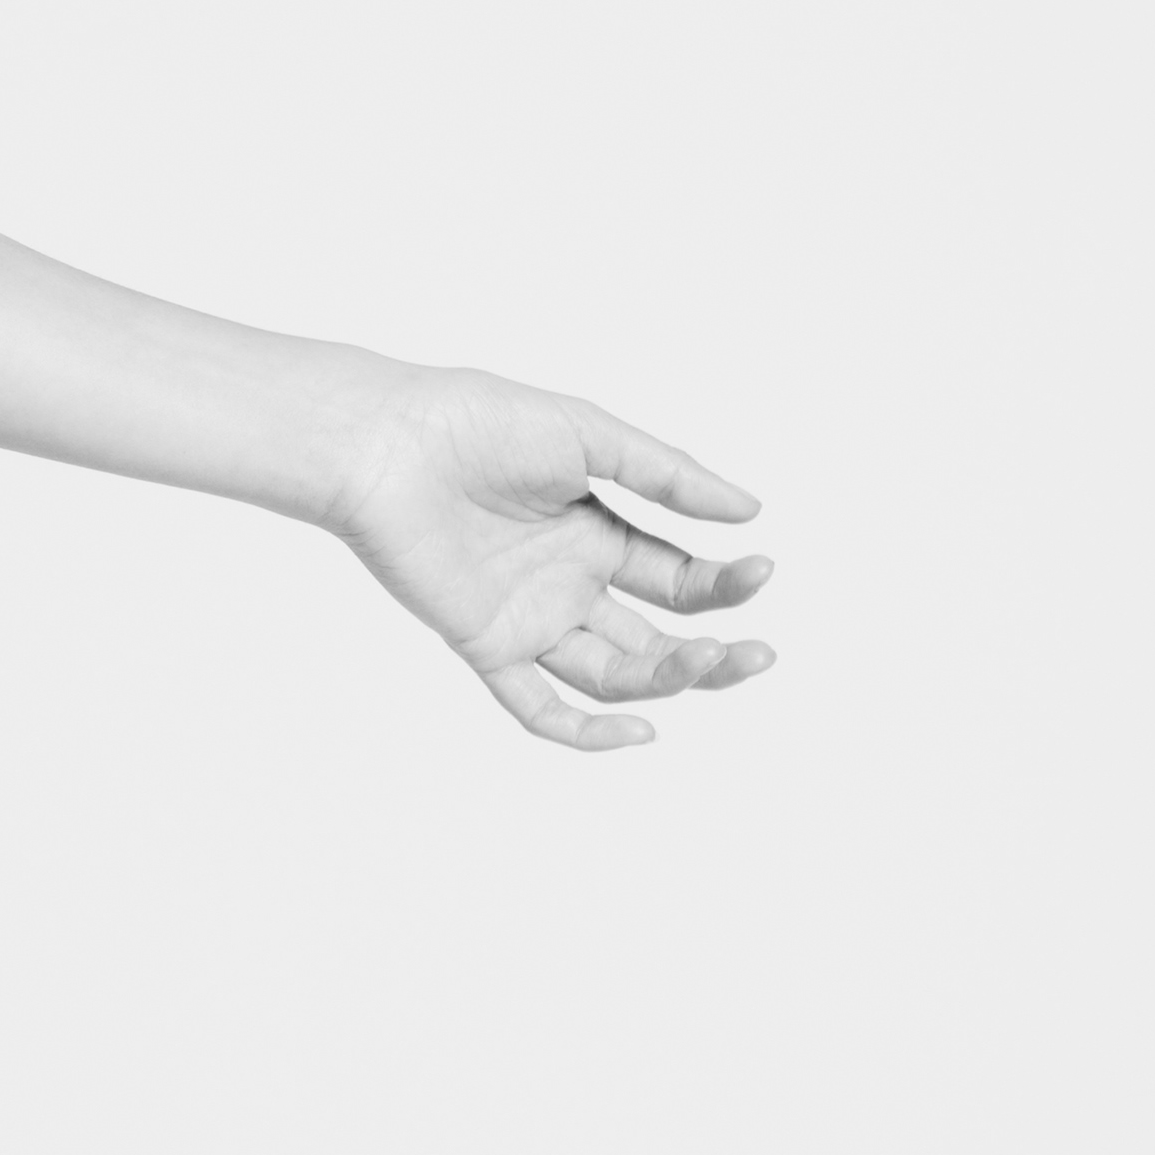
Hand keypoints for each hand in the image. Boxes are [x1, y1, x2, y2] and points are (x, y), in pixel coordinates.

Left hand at [326, 366, 773, 750]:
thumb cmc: (480, 422)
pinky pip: (538, 709)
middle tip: (759, 653)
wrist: (391, 444)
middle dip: (713, 650)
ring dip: (668, 678)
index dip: (724, 584)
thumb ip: (668, 475)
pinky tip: (639, 731)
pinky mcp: (486, 645)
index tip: (763, 569)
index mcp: (597, 534)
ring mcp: (529, 619)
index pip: (679, 578)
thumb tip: (750, 510)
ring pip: (612, 674)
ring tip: (710, 662)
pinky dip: (586, 732)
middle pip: (656, 638)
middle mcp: (568, 584)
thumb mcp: (590, 437)